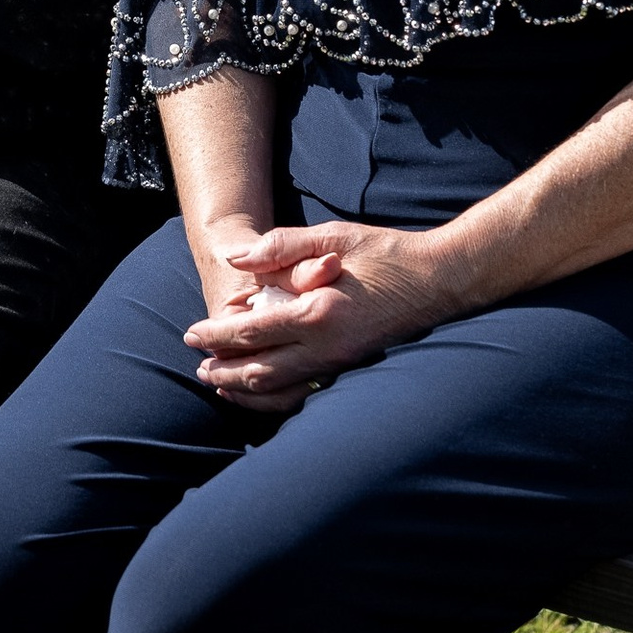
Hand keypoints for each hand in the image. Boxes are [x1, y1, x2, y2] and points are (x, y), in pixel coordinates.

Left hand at [184, 215, 453, 410]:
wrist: (441, 280)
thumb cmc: (387, 253)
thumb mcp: (333, 236)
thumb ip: (281, 247)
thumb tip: (236, 258)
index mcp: (316, 312)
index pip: (250, 332)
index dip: (215, 336)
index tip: (190, 335)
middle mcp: (326, 346)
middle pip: (258, 371)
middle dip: (222, 371)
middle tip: (198, 366)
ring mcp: (341, 363)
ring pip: (279, 389)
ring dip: (244, 389)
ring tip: (221, 384)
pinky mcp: (352, 369)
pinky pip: (304, 392)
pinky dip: (276, 395)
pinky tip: (264, 389)